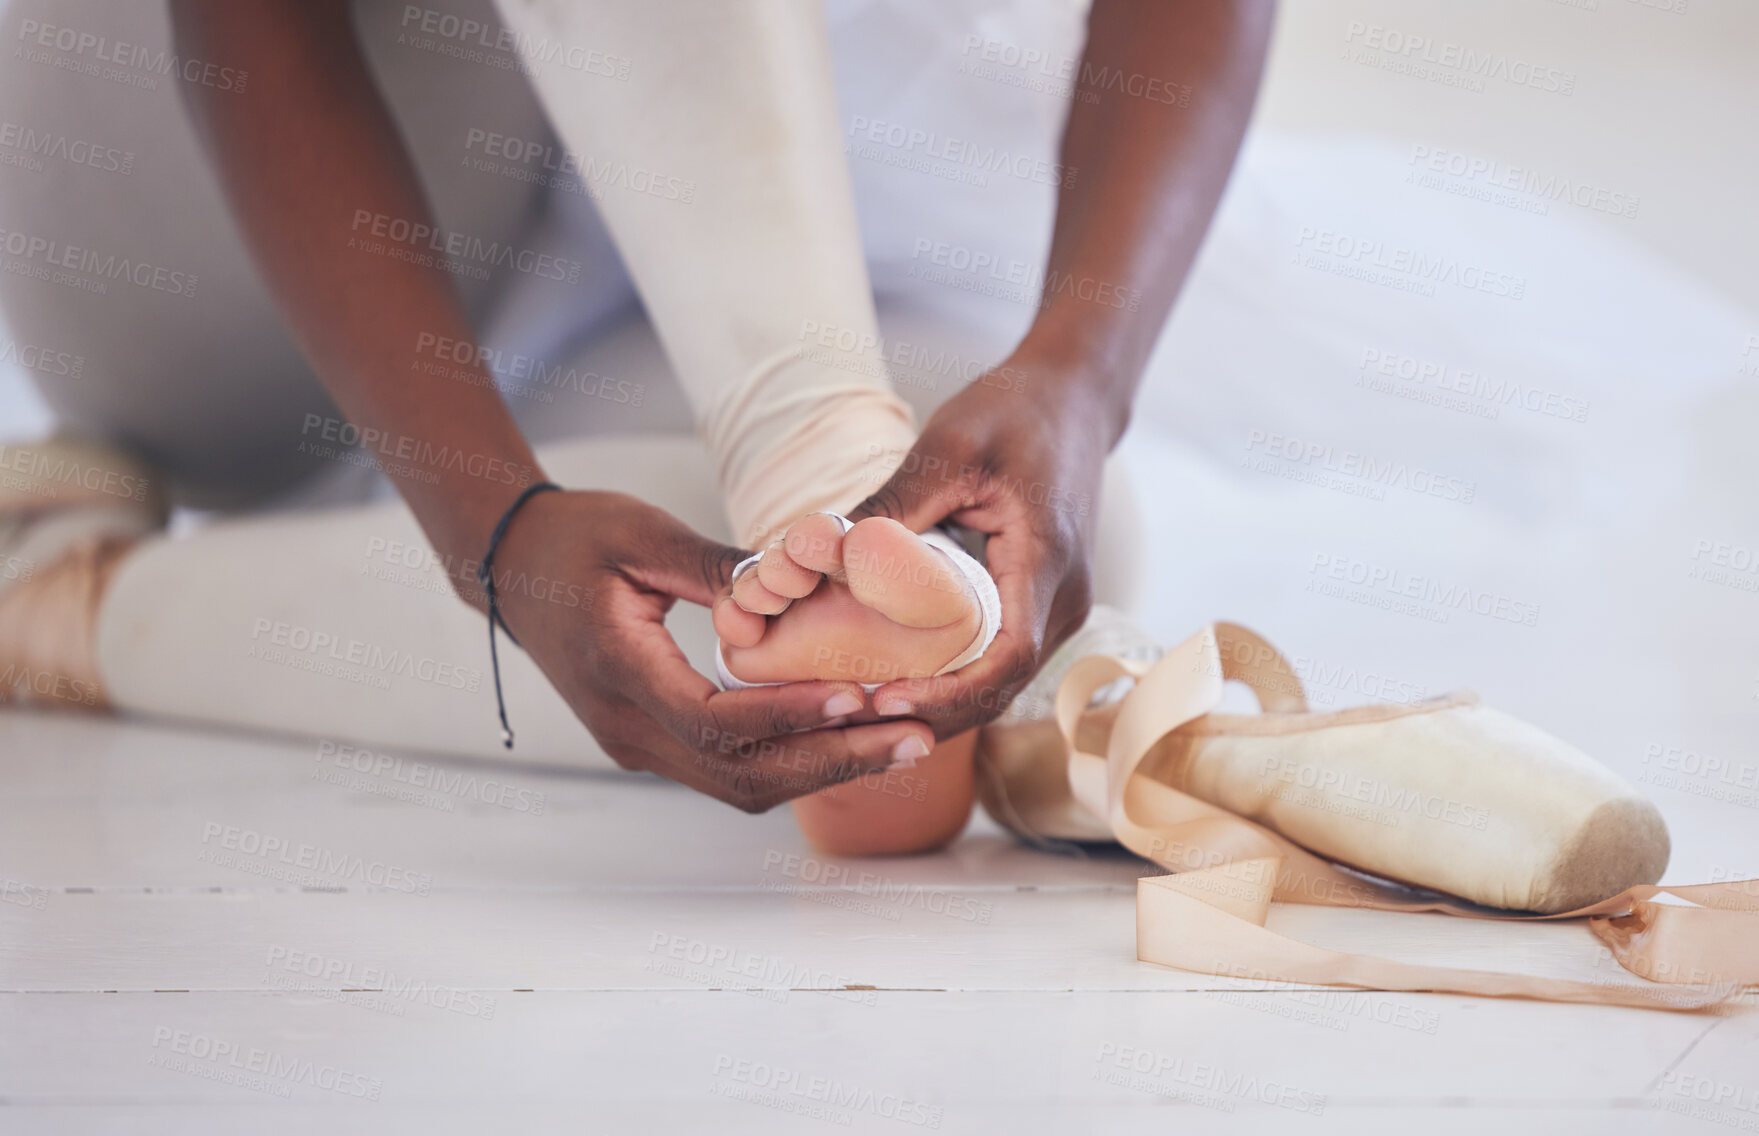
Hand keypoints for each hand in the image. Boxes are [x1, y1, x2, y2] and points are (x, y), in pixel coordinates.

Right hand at [485, 490, 932, 811]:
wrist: (510, 566)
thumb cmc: (574, 537)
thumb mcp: (642, 533)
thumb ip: (714, 566)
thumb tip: (791, 579)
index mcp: (618, 672)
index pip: (713, 723)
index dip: (789, 718)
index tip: (858, 697)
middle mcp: (626, 728)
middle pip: (740, 776)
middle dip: (833, 762)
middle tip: (916, 736)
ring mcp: (636, 744)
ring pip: (741, 786)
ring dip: (824, 771)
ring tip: (903, 742)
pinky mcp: (653, 743)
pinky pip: (731, 771)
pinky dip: (795, 761)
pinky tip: (853, 737)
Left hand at [848, 351, 1111, 737]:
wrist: (1073, 395)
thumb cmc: (1016, 410)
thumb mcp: (950, 444)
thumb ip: (895, 503)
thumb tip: (824, 551)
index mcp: (1046, 560)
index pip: (1008, 657)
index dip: (949, 692)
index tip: (887, 699)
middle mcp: (1064, 598)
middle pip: (1001, 686)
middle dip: (930, 713)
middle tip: (850, 717)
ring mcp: (1058, 606)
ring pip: (1000, 681)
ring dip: (939, 704)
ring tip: (862, 708)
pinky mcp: (1042, 603)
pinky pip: (998, 658)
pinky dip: (952, 678)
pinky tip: (895, 678)